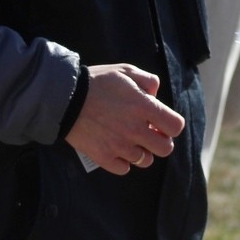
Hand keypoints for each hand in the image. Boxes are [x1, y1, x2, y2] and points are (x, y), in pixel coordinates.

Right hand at [64, 63, 185, 174]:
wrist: (64, 98)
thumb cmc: (97, 82)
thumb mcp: (125, 71)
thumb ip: (147, 81)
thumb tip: (155, 95)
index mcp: (143, 107)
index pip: (175, 126)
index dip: (172, 125)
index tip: (162, 122)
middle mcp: (135, 129)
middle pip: (165, 149)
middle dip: (161, 141)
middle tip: (149, 133)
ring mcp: (119, 146)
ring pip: (145, 161)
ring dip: (142, 151)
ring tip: (131, 140)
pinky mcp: (103, 157)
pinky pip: (124, 169)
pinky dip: (123, 162)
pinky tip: (116, 149)